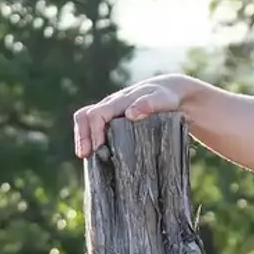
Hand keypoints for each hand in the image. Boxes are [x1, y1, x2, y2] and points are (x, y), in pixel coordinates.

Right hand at [73, 76, 193, 158]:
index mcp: (118, 102)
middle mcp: (110, 106)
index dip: (93, 131)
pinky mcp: (114, 122)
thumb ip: (149, 104)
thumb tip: (130, 114)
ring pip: (87, 123)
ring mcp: (110, 113)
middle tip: (84, 156)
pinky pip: (96, 129)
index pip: (96, 114)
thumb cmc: (167, 97)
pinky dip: (93, 142)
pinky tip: (98, 158)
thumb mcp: (162, 100)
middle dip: (82, 136)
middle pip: (84, 117)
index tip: (97, 148)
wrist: (171, 93)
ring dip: (84, 140)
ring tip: (88, 159)